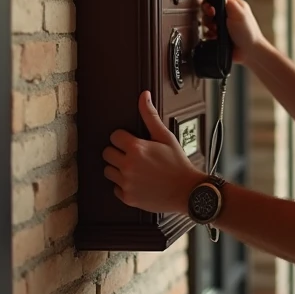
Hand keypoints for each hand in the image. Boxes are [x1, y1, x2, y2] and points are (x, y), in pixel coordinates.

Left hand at [103, 91, 205, 214]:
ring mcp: (127, 182)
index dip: (122, 138)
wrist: (187, 191)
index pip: (114, 137)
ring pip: (108, 171)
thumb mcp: (166, 137)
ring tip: (134, 169)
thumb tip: (144, 96)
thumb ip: (150, 116)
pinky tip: (137, 182)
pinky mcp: (128, 197)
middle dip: (117, 152)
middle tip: (132, 155)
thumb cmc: (178, 164)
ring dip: (118, 169)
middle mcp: (128, 165)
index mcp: (136, 148)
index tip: (131, 142)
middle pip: (107, 153)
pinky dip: (123, 186)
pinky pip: (115, 188)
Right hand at [200, 0, 266, 64]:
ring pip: (207, 21)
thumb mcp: (238, 12)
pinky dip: (209, 35)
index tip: (211, 8)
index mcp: (234, 5)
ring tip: (216, 30)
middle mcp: (228, 14)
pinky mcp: (220, 36)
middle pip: (210, 9)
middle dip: (209, 15)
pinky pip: (208, 32)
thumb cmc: (248, 32)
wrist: (249, 52)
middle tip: (214, 20)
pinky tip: (214, 37)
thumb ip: (228, 1)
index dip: (211, 1)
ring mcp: (224, 25)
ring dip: (209, 26)